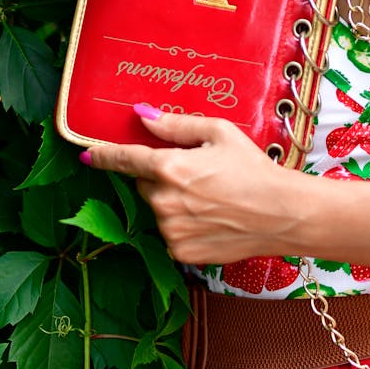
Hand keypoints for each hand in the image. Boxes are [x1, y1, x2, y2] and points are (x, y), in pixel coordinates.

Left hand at [82, 105, 289, 264]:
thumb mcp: (219, 133)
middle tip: (197, 174)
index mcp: (170, 167)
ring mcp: (170, 230)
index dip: (103, 155)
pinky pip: (171, 233)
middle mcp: (164, 201)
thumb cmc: (254, 168)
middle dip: (162, 178)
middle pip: (145, 185)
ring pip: (158, 211)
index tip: (87, 153)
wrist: (281, 213)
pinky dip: (184, 225)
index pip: (124, 159)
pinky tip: (212, 218)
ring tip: (211, 198)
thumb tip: (143, 116)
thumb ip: (176, 125)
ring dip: (174, 203)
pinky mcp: (181, 252)